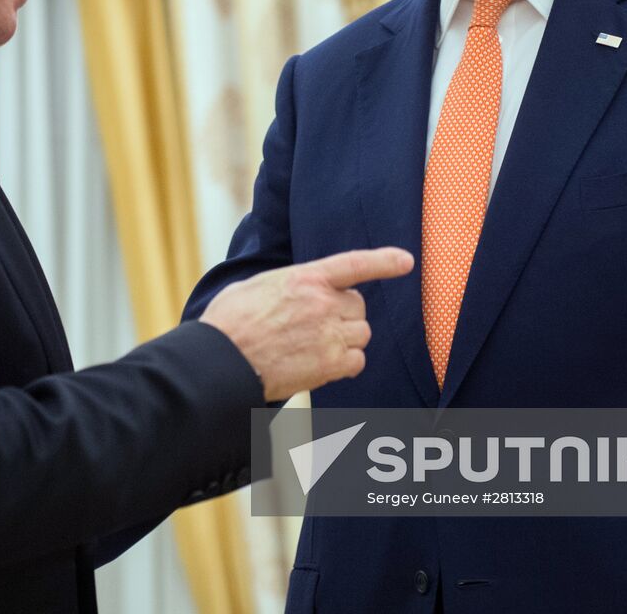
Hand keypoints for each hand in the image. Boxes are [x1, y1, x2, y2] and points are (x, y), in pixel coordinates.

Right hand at [200, 248, 413, 400]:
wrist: (220, 362)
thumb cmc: (229, 324)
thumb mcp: (256, 287)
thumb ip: (286, 285)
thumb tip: (292, 293)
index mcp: (305, 278)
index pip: (354, 264)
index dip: (384, 262)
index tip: (406, 261)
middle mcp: (323, 303)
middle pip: (358, 306)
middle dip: (344, 314)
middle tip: (316, 325)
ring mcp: (329, 334)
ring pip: (361, 333)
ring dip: (345, 339)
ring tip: (313, 346)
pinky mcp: (329, 364)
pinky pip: (357, 361)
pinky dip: (345, 363)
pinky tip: (321, 364)